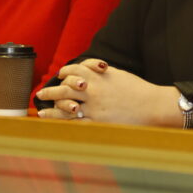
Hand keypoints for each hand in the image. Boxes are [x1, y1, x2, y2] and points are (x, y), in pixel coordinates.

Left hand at [36, 59, 182, 126]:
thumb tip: (91, 71)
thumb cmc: (137, 90)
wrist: (152, 106)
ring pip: (66, 106)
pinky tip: (54, 123)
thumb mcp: (118, 75)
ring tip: (41, 110)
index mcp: (99, 77)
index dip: (64, 72)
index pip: (74, 69)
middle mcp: (94, 90)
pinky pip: (75, 123)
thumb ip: (102, 73)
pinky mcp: (98, 123)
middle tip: (40, 94)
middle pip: (65, 88)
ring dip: (51, 108)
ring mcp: (94, 108)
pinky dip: (62, 122)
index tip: (60, 75)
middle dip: (50, 90)